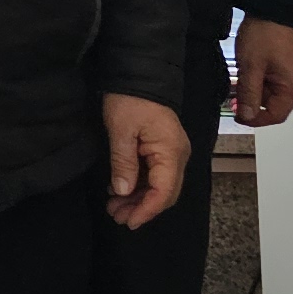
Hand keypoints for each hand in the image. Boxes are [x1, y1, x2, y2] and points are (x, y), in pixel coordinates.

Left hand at [100, 91, 189, 228]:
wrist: (139, 72)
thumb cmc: (130, 99)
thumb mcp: (121, 130)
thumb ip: (124, 162)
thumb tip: (123, 192)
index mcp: (171, 152)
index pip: (164, 191)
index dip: (147, 209)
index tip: (129, 221)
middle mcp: (178, 155)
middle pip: (164, 192)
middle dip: (142, 207)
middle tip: (116, 216)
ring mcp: (172, 152)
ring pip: (159, 185)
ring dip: (139, 198)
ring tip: (114, 207)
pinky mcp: (163, 148)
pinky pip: (154, 173)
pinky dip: (139, 184)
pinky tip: (120, 190)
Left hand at [233, 19, 292, 128]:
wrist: (276, 5)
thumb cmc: (265, 35)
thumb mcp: (251, 66)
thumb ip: (249, 94)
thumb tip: (247, 116)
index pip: (276, 114)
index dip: (255, 118)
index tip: (237, 115)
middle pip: (275, 102)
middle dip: (253, 99)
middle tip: (233, 91)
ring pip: (275, 90)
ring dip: (257, 87)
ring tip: (240, 75)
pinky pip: (279, 78)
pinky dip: (264, 77)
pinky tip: (250, 68)